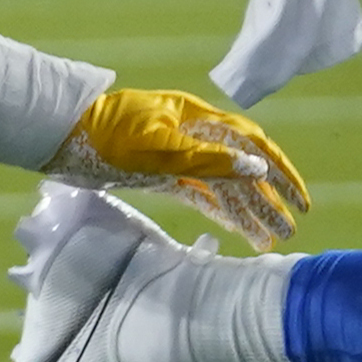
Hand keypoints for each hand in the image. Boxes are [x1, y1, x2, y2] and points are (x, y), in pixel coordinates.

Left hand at [51, 86, 309, 251]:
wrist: (60, 136)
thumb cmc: (107, 136)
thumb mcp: (158, 148)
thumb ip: (207, 159)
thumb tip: (257, 169)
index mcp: (199, 120)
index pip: (252, 147)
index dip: (280, 174)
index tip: (300, 202)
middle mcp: (195, 137)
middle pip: (241, 170)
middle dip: (268, 201)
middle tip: (290, 232)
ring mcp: (178, 157)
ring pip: (223, 187)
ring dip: (247, 213)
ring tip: (269, 242)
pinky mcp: (161, 175)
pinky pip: (201, 195)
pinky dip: (221, 212)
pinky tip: (238, 230)